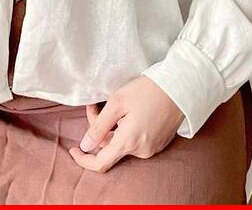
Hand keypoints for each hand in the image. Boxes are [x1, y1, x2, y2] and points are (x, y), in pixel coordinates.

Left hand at [68, 75, 184, 171]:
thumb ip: (98, 126)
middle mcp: (141, 151)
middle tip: (94, 105)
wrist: (178, 87)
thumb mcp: (116, 102)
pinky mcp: (158, 143)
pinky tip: (127, 112)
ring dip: (111, 128)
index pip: (101, 163)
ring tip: (112, 105)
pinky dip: (125, 129)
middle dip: (98, 129)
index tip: (73, 150)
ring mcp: (151, 148)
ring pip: (121, 143)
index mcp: (129, 142)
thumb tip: (85, 145)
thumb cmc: (147, 90)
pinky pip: (134, 141)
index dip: (84, 159)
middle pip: (110, 147)